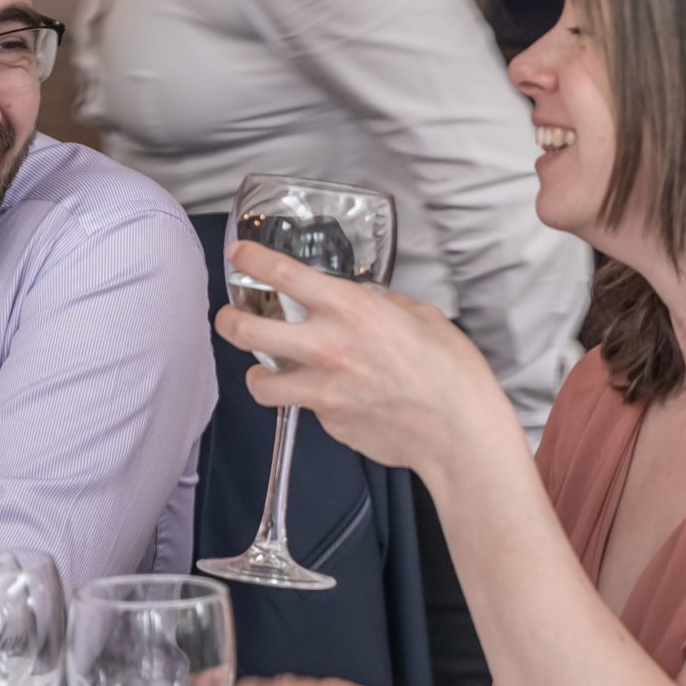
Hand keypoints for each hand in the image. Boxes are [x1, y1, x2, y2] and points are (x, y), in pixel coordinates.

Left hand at [212, 240, 510, 476]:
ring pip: (259, 381)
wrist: (458, 431)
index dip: (251, 259)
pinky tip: (337, 399)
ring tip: (267, 370)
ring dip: (258, 373)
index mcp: (350, 309)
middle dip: (227, 320)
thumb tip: (363, 304)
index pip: (282, 274)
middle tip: (229, 318)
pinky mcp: (327, 421)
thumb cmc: (450, 371)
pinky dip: (311, 401)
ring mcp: (321, 389)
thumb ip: (380, 306)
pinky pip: (305, 407)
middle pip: (246, 330)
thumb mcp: (419, 316)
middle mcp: (326, 346)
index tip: (238, 254)